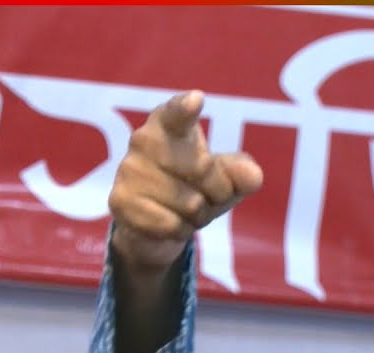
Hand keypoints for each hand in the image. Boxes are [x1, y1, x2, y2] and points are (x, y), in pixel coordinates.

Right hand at [108, 90, 263, 273]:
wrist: (154, 224)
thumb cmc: (195, 187)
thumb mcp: (225, 178)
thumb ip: (242, 172)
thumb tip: (252, 176)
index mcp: (170, 124)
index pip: (177, 114)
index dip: (184, 109)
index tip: (196, 100)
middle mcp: (143, 139)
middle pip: (203, 169)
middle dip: (217, 191)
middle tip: (206, 194)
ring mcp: (129, 171)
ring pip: (191, 203)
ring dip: (200, 215)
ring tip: (185, 208)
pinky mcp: (121, 202)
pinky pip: (173, 225)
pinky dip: (182, 230)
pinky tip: (170, 221)